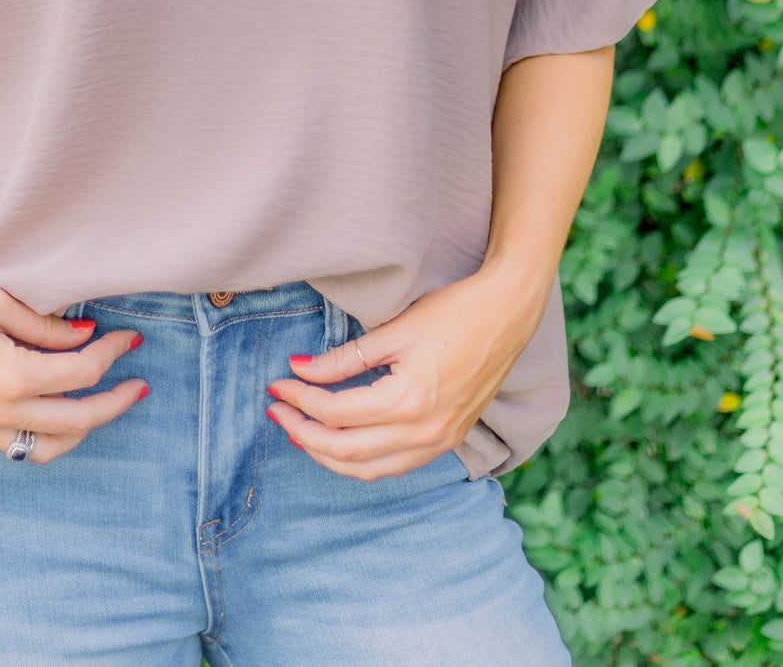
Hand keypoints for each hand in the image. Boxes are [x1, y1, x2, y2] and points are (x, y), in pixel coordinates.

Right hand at [0, 265, 148, 463]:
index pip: (80, 372)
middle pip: (75, 420)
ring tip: (102, 406)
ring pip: (46, 449)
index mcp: (9, 376)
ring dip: (81, 430)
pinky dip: (44, 437)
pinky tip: (55, 412)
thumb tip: (85, 337)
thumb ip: (44, 326)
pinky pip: (15, 449)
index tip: (129, 337)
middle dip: (114, 402)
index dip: (112, 353)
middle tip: (138, 385)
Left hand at [266, 264, 548, 480]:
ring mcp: (439, 442)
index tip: (276, 383)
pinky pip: (396, 467)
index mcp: (408, 401)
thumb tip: (298, 370)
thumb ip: (344, 358)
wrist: (506, 315)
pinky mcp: (448, 441)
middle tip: (277, 409)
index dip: (300, 399)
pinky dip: (362, 463)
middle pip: (346, 450)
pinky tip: (343, 446)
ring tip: (300, 432)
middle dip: (304, 432)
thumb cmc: (452, 313)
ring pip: (369, 469)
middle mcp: (424, 431)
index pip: (336, 412)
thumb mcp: (393, 331)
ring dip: (329, 456)